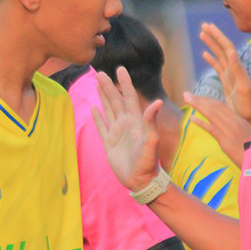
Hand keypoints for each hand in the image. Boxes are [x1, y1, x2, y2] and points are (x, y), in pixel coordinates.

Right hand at [92, 67, 162, 191]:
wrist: (141, 180)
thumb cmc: (149, 162)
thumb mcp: (151, 141)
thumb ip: (152, 122)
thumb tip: (156, 102)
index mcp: (136, 120)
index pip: (129, 97)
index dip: (125, 83)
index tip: (120, 69)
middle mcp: (126, 123)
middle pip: (115, 100)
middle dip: (108, 86)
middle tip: (100, 72)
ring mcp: (117, 132)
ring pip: (108, 110)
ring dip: (103, 97)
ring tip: (97, 84)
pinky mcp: (109, 143)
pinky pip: (102, 126)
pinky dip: (97, 117)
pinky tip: (94, 107)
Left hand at [184, 93, 250, 166]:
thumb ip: (241, 133)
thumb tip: (234, 133)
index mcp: (240, 121)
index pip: (222, 106)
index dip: (208, 100)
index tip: (198, 97)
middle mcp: (235, 123)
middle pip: (215, 106)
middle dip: (199, 99)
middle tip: (186, 94)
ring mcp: (231, 131)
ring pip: (212, 113)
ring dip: (197, 104)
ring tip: (186, 99)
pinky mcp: (227, 142)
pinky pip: (212, 129)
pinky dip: (200, 122)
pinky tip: (191, 118)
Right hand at [200, 22, 250, 124]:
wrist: (249, 117)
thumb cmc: (247, 105)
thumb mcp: (243, 87)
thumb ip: (238, 70)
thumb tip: (232, 52)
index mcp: (237, 68)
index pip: (227, 47)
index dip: (218, 36)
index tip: (209, 27)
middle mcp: (234, 69)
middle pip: (222, 48)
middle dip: (214, 36)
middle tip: (204, 25)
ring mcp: (230, 74)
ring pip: (219, 55)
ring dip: (211, 44)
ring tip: (202, 34)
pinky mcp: (226, 82)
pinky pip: (218, 66)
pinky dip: (211, 59)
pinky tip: (205, 54)